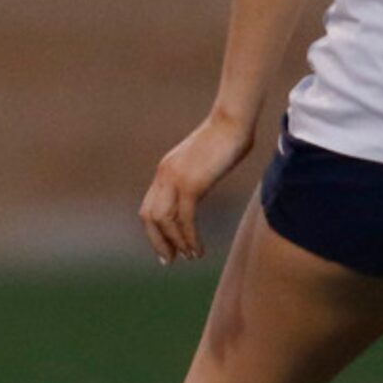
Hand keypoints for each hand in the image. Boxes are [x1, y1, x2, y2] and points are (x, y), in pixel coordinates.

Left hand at [140, 113, 254, 263]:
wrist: (232, 122)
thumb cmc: (227, 137)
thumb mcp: (204, 159)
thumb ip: (198, 174)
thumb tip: (203, 185)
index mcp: (166, 170)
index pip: (149, 206)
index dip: (154, 229)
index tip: (166, 246)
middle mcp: (164, 175)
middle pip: (150, 217)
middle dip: (158, 241)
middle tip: (170, 260)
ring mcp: (175, 179)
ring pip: (165, 221)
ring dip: (176, 243)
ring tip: (190, 256)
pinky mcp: (190, 184)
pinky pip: (184, 220)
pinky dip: (189, 238)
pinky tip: (198, 249)